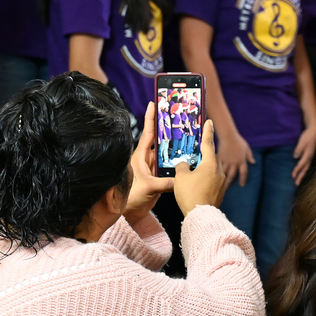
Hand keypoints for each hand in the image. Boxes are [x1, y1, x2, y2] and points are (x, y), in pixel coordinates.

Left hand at [124, 103, 175, 222]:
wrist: (128, 213)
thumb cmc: (131, 197)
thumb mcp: (148, 187)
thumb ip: (164, 183)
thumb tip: (180, 180)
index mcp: (140, 156)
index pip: (148, 132)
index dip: (151, 117)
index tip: (154, 102)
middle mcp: (146, 159)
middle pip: (159, 140)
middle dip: (168, 128)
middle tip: (178, 116)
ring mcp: (152, 168)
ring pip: (165, 153)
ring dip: (174, 146)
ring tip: (187, 135)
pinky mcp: (157, 178)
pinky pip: (168, 166)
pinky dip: (176, 162)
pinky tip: (186, 159)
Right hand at [174, 119, 225, 214]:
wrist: (200, 215)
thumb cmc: (190, 193)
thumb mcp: (181, 177)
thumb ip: (182, 166)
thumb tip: (185, 164)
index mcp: (210, 164)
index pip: (208, 143)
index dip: (207, 131)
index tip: (209, 122)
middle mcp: (219, 170)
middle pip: (212, 157)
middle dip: (204, 154)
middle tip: (195, 153)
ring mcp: (221, 182)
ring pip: (213, 169)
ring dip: (205, 168)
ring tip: (195, 171)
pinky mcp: (220, 192)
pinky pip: (214, 180)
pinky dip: (207, 179)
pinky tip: (198, 184)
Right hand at [217, 126, 254, 188]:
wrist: (228, 136)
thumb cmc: (238, 141)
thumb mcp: (247, 148)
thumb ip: (249, 156)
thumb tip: (253, 163)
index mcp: (241, 161)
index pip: (243, 172)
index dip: (243, 179)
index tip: (242, 185)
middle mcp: (234, 163)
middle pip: (232, 175)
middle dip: (230, 182)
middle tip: (226, 189)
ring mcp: (226, 162)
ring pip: (224, 172)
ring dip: (222, 179)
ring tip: (218, 185)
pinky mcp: (219, 159)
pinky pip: (218, 167)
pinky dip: (216, 172)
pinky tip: (213, 176)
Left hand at [290, 125, 315, 184]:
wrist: (314, 131)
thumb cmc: (307, 136)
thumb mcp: (302, 142)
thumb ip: (299, 150)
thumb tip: (295, 157)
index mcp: (308, 155)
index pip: (301, 165)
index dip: (297, 170)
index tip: (292, 176)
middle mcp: (310, 157)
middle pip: (305, 169)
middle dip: (300, 176)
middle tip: (296, 184)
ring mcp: (310, 156)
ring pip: (306, 167)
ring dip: (302, 174)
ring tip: (298, 180)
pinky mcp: (310, 154)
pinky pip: (307, 164)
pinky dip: (304, 169)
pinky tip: (301, 170)